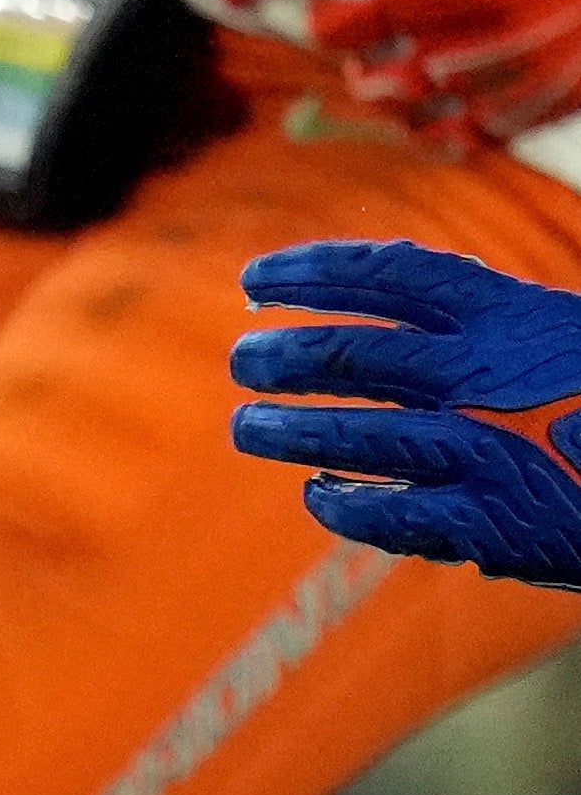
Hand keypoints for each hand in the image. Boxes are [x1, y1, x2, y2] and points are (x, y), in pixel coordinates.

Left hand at [220, 0, 580, 159]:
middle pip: (339, 28)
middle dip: (334, 25)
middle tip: (345, 19)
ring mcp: (494, 50)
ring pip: (385, 90)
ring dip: (378, 79)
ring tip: (392, 64)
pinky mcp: (530, 99)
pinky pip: (448, 133)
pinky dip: (433, 125)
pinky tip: (439, 105)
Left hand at [229, 237, 580, 587]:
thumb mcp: (565, 337)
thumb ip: (498, 328)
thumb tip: (403, 313)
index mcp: (516, 315)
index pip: (390, 274)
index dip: (314, 270)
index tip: (257, 276)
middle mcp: (484, 377)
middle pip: (348, 356)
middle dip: (285, 356)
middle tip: (246, 359)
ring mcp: (480, 451)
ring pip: (347, 437)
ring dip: (287, 430)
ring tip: (250, 424)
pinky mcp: (489, 524)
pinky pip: (386, 513)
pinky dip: (343, 501)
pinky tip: (321, 493)